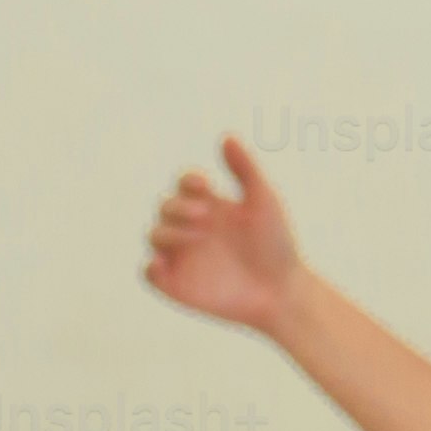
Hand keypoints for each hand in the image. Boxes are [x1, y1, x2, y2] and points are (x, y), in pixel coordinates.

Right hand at [142, 135, 300, 333]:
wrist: (282, 292)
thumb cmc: (277, 245)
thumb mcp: (264, 203)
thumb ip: (246, 170)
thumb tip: (227, 137)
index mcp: (212, 206)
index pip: (186, 184)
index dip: (189, 181)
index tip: (207, 187)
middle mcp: (193, 228)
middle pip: (166, 206)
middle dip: (178, 207)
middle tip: (204, 217)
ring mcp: (183, 256)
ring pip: (155, 235)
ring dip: (168, 233)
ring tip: (196, 238)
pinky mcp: (176, 284)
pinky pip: (149, 273)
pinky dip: (150, 268)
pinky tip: (164, 264)